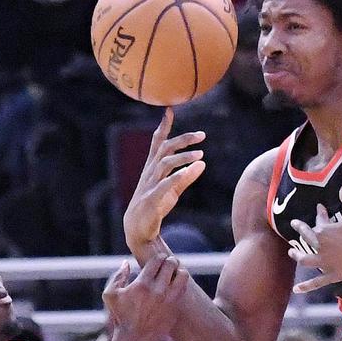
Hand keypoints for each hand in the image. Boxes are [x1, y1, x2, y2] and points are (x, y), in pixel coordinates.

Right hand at [103, 255, 189, 340]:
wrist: (134, 339)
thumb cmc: (121, 316)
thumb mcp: (111, 295)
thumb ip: (118, 276)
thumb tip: (126, 262)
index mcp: (141, 284)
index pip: (157, 260)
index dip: (159, 258)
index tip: (158, 260)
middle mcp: (157, 290)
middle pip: (171, 264)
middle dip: (170, 261)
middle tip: (168, 263)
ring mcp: (169, 299)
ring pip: (182, 275)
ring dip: (179, 270)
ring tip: (175, 272)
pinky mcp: (176, 307)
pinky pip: (184, 288)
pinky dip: (182, 283)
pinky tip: (177, 284)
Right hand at [123, 109, 206, 255]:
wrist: (138, 229)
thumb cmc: (155, 206)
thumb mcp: (174, 189)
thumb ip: (187, 176)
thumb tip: (203, 163)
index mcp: (153, 168)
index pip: (157, 143)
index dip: (163, 127)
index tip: (169, 111)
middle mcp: (150, 173)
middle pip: (164, 149)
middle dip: (182, 139)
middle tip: (202, 135)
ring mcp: (150, 185)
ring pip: (164, 163)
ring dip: (183, 157)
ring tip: (200, 154)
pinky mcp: (152, 199)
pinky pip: (164, 184)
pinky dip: (176, 176)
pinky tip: (189, 171)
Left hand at [288, 187, 341, 292]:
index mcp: (324, 231)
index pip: (318, 220)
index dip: (319, 213)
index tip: (319, 208)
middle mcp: (321, 247)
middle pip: (307, 239)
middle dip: (301, 230)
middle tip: (295, 225)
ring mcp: (326, 263)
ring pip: (306, 260)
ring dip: (298, 255)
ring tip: (292, 253)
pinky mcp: (333, 275)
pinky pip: (317, 282)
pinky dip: (306, 287)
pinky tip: (296, 290)